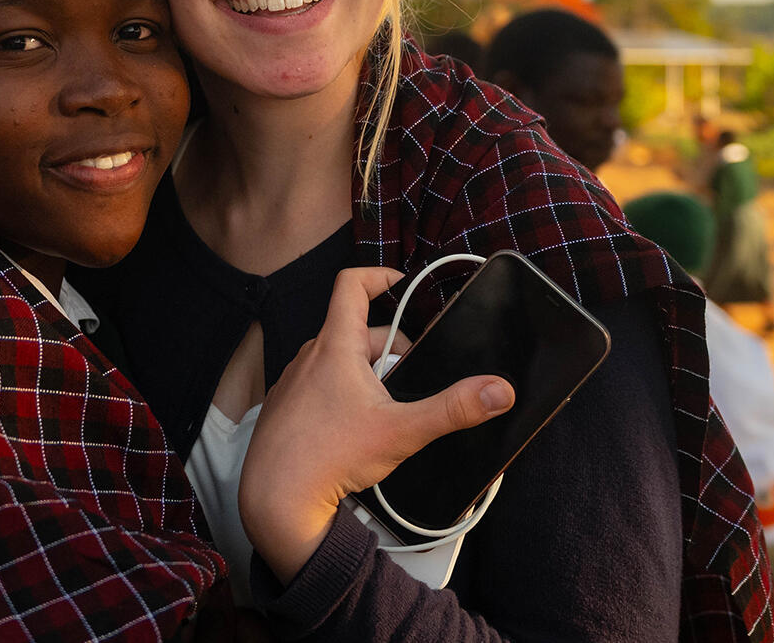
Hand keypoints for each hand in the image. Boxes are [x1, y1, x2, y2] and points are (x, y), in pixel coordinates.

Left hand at [237, 266, 514, 583]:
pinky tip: (354, 430)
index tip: (401, 284)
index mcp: (335, 346)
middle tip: (411, 382)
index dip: (380, 275)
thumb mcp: (402, 431)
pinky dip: (342, 395)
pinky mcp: (285, 406)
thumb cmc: (330, 458)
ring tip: (385, 411)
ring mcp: (293, 381)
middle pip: (357, 333)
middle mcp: (309, 355)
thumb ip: (453, 410)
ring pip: (339, 362)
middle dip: (391, 351)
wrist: (276, 498)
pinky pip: (319, 386)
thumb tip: (498, 391)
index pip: (352, 284)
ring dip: (367, 375)